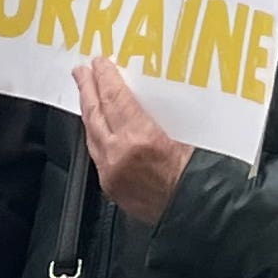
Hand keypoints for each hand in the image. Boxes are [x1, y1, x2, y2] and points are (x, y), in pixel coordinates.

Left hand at [75, 55, 191, 223]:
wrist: (193, 213)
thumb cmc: (197, 178)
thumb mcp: (186, 135)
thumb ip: (160, 117)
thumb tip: (146, 96)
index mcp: (141, 138)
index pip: (115, 99)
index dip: (105, 78)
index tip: (99, 63)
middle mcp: (119, 155)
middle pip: (96, 114)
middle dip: (87, 89)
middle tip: (80, 71)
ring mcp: (111, 172)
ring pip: (91, 135)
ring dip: (88, 112)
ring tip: (86, 96)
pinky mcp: (110, 186)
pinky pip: (96, 154)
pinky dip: (95, 135)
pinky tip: (97, 128)